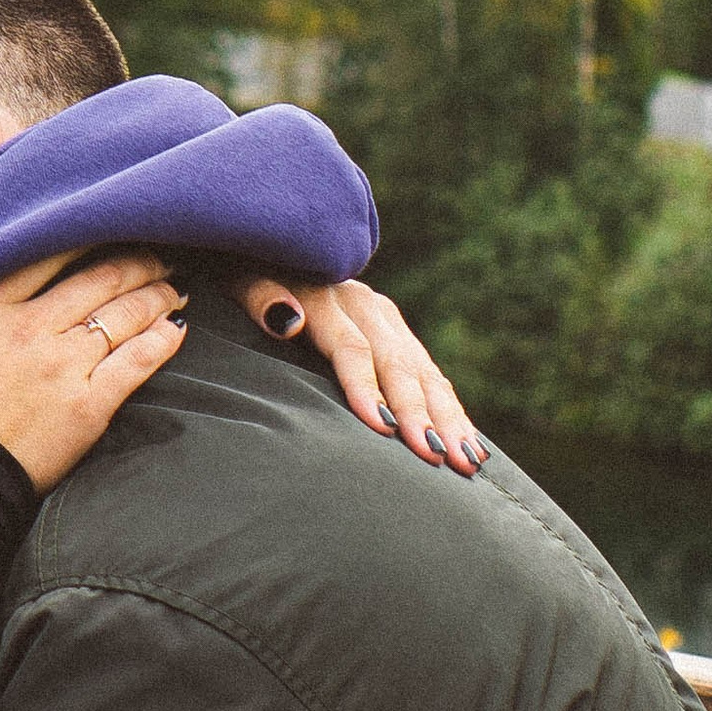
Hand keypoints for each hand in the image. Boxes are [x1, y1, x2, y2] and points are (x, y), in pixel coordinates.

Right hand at [0, 248, 186, 489]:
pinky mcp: (86, 405)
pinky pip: (138, 361)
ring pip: (126, 314)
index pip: (52, 251)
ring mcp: (61, 363)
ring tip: (172, 291)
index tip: (107, 230)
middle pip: (100, 277)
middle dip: (137, 264)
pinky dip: (162, 341)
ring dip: (157, 296)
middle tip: (157, 260)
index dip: (89, 236)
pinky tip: (175, 331)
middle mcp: (29, 324)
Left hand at [240, 274, 486, 474]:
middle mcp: (367, 306)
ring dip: (449, 418)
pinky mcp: (399, 336)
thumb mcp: (240, 280)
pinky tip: (471, 445)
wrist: (268, 250)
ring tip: (466, 461)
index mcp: (328, 295)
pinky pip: (431, 376)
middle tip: (440, 457)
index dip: (367, 388)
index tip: (383, 430)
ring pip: (425, 372)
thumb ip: (260, 297)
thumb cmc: (243, 277)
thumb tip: (288, 321)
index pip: (353, 348)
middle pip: (398, 364)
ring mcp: (388, 321)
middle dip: (421, 414)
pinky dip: (452, 411)